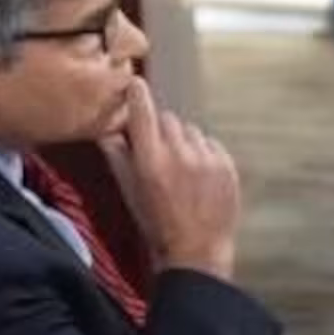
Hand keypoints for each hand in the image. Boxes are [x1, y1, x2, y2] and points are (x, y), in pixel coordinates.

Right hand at [99, 78, 239, 280]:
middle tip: (159, 153)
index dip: (138, 94)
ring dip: (184, 142)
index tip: (135, 84)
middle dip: (161, 130)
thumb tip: (106, 130)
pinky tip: (199, 176)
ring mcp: (207, 159)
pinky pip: (212, 144)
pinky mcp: (227, 166)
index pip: (143, 110)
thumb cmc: (157, 224)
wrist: (196, 251)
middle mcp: (180, 155)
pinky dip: (204, 153)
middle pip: (168, 119)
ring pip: (191, 131)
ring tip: (182, 169)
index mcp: (150, 160)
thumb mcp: (129, 192)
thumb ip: (117, 156)